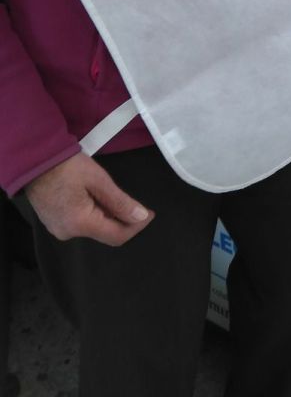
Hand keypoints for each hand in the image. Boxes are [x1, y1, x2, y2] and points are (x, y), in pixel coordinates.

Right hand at [25, 153, 153, 245]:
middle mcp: (68, 233)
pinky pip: (82, 223)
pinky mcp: (55, 223)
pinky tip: (98, 198)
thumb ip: (120, 202)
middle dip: (124, 220)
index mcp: (80, 224)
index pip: (116, 236)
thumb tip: (141, 217)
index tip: (149, 214)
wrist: (35, 160)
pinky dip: (95, 214)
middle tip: (136, 203)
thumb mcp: (99, 180)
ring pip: (94, 228)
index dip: (136, 226)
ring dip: (109, 216)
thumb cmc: (67, 166)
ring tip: (114, 196)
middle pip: (106, 233)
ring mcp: (59, 229)